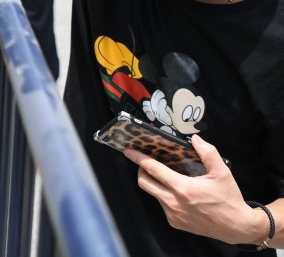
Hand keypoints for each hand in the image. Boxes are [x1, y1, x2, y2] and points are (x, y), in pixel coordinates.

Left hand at [124, 134, 265, 243]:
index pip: (153, 169)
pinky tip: (177, 193)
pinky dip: (165, 196)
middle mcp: (173, 202)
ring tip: (168, 178)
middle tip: (147, 163)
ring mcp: (173, 214)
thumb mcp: (222, 172)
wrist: (236, 227)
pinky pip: (163, 205)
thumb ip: (208, 152)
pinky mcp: (175, 223)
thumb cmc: (229, 199)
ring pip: (154, 194)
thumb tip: (195, 139)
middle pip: (144, 182)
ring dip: (156, 184)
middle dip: (141, 170)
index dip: (138, 158)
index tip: (128, 151)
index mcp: (182, 188)